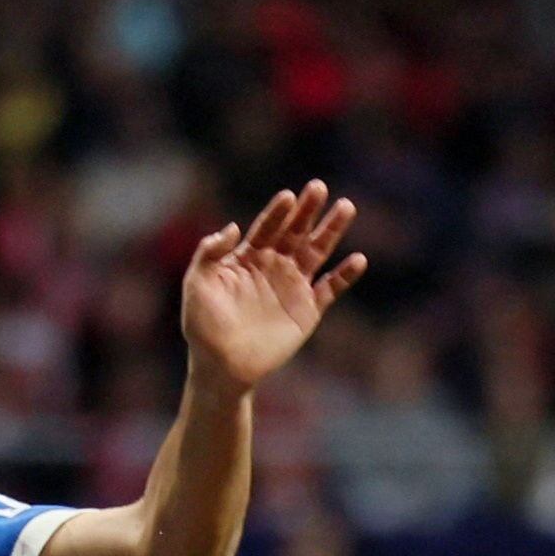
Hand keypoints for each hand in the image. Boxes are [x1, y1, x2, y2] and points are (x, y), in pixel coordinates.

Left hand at [180, 181, 365, 395]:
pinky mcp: (308, 310)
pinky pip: (330, 288)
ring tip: (346, 207)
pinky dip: (344, 275)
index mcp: (248, 257)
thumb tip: (234, 227)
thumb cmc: (203, 326)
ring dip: (331, 230)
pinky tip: (358, 259)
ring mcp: (292, 286)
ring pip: (316, 251)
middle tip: (318, 188)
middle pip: (295, 231)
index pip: (267, 227)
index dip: (277, 212)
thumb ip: (208, 254)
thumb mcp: (196, 285)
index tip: (288, 197)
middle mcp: (273, 266)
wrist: (222, 367)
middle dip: (307, 210)